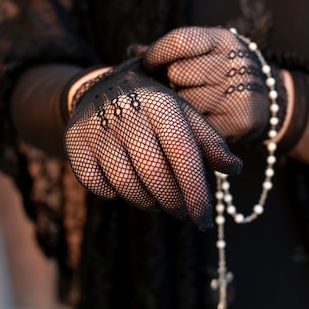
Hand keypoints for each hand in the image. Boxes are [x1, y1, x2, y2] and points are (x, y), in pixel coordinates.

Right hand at [64, 58, 241, 228]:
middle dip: (172, 201)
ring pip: (124, 184)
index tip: (204, 220)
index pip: (182, 154)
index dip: (196, 191)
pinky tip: (126, 186)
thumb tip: (235, 168)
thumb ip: (210, 143)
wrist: (102, 88)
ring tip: (157, 200)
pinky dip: (113, 193)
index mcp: (160, 102)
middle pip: (153, 173)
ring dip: (145, 201)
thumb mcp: (185, 117)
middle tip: (181, 210)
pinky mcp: (74, 141)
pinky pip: (95, 184)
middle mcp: (126, 110)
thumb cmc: (154, 110)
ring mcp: (96, 125)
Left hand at [141, 26, 287, 142]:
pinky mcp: (238, 122)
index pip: (180, 41)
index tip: (147, 65)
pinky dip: (188, 127)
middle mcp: (234, 65)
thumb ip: (170, 51)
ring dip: (176, 108)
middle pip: (178, 73)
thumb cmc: (224, 73)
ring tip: (182, 107)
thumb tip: (132, 50)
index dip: (156, 54)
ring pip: (185, 103)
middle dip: (168, 83)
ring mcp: (238, 94)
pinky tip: (191, 124)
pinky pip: (196, 126)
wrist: (270, 101)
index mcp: (224, 40)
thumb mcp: (206, 51)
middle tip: (170, 89)